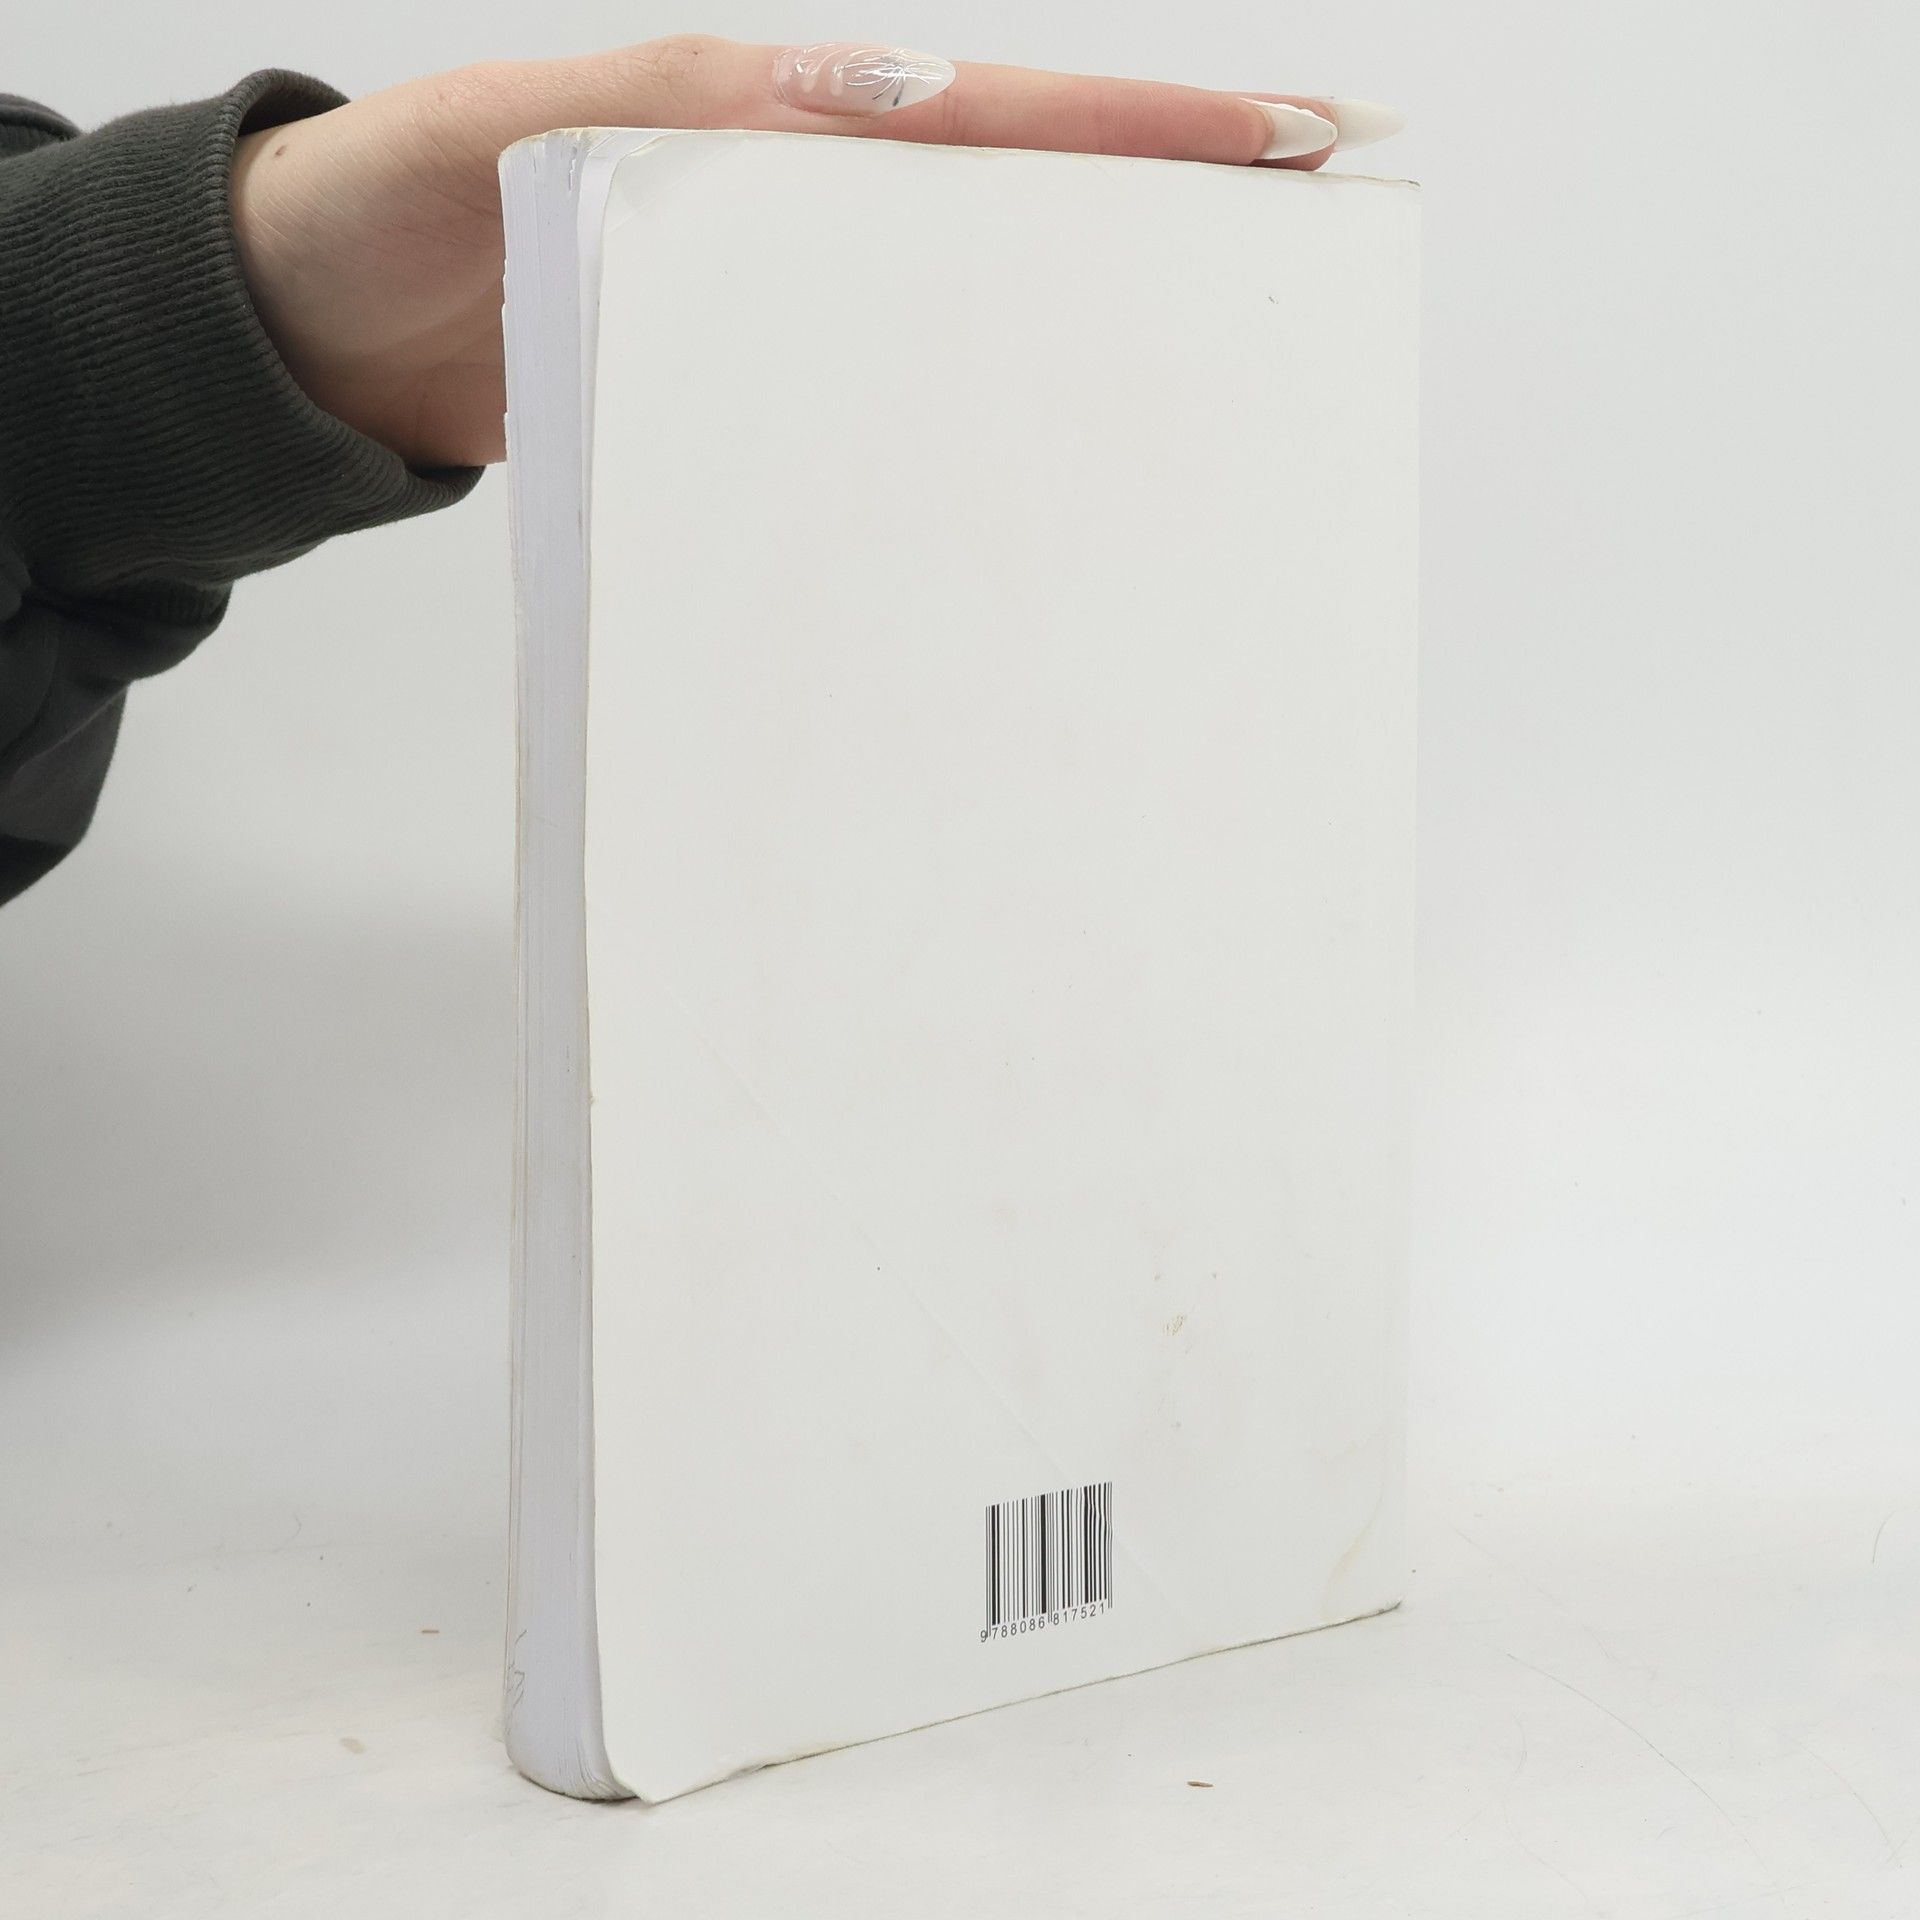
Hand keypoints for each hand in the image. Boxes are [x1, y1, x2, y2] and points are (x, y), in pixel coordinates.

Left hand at [229, 39, 1397, 469]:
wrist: (325, 329)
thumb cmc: (414, 207)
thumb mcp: (543, 127)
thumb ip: (693, 107)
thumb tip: (873, 104)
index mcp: (783, 123)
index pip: (1001, 113)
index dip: (1149, 131)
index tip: (1293, 144)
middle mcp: (808, 211)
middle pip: (1024, 211)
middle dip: (1167, 230)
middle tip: (1305, 266)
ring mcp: (789, 310)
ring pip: (968, 318)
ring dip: (1082, 348)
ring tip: (1202, 396)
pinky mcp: (753, 397)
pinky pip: (883, 408)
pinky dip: (962, 437)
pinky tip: (1017, 488)